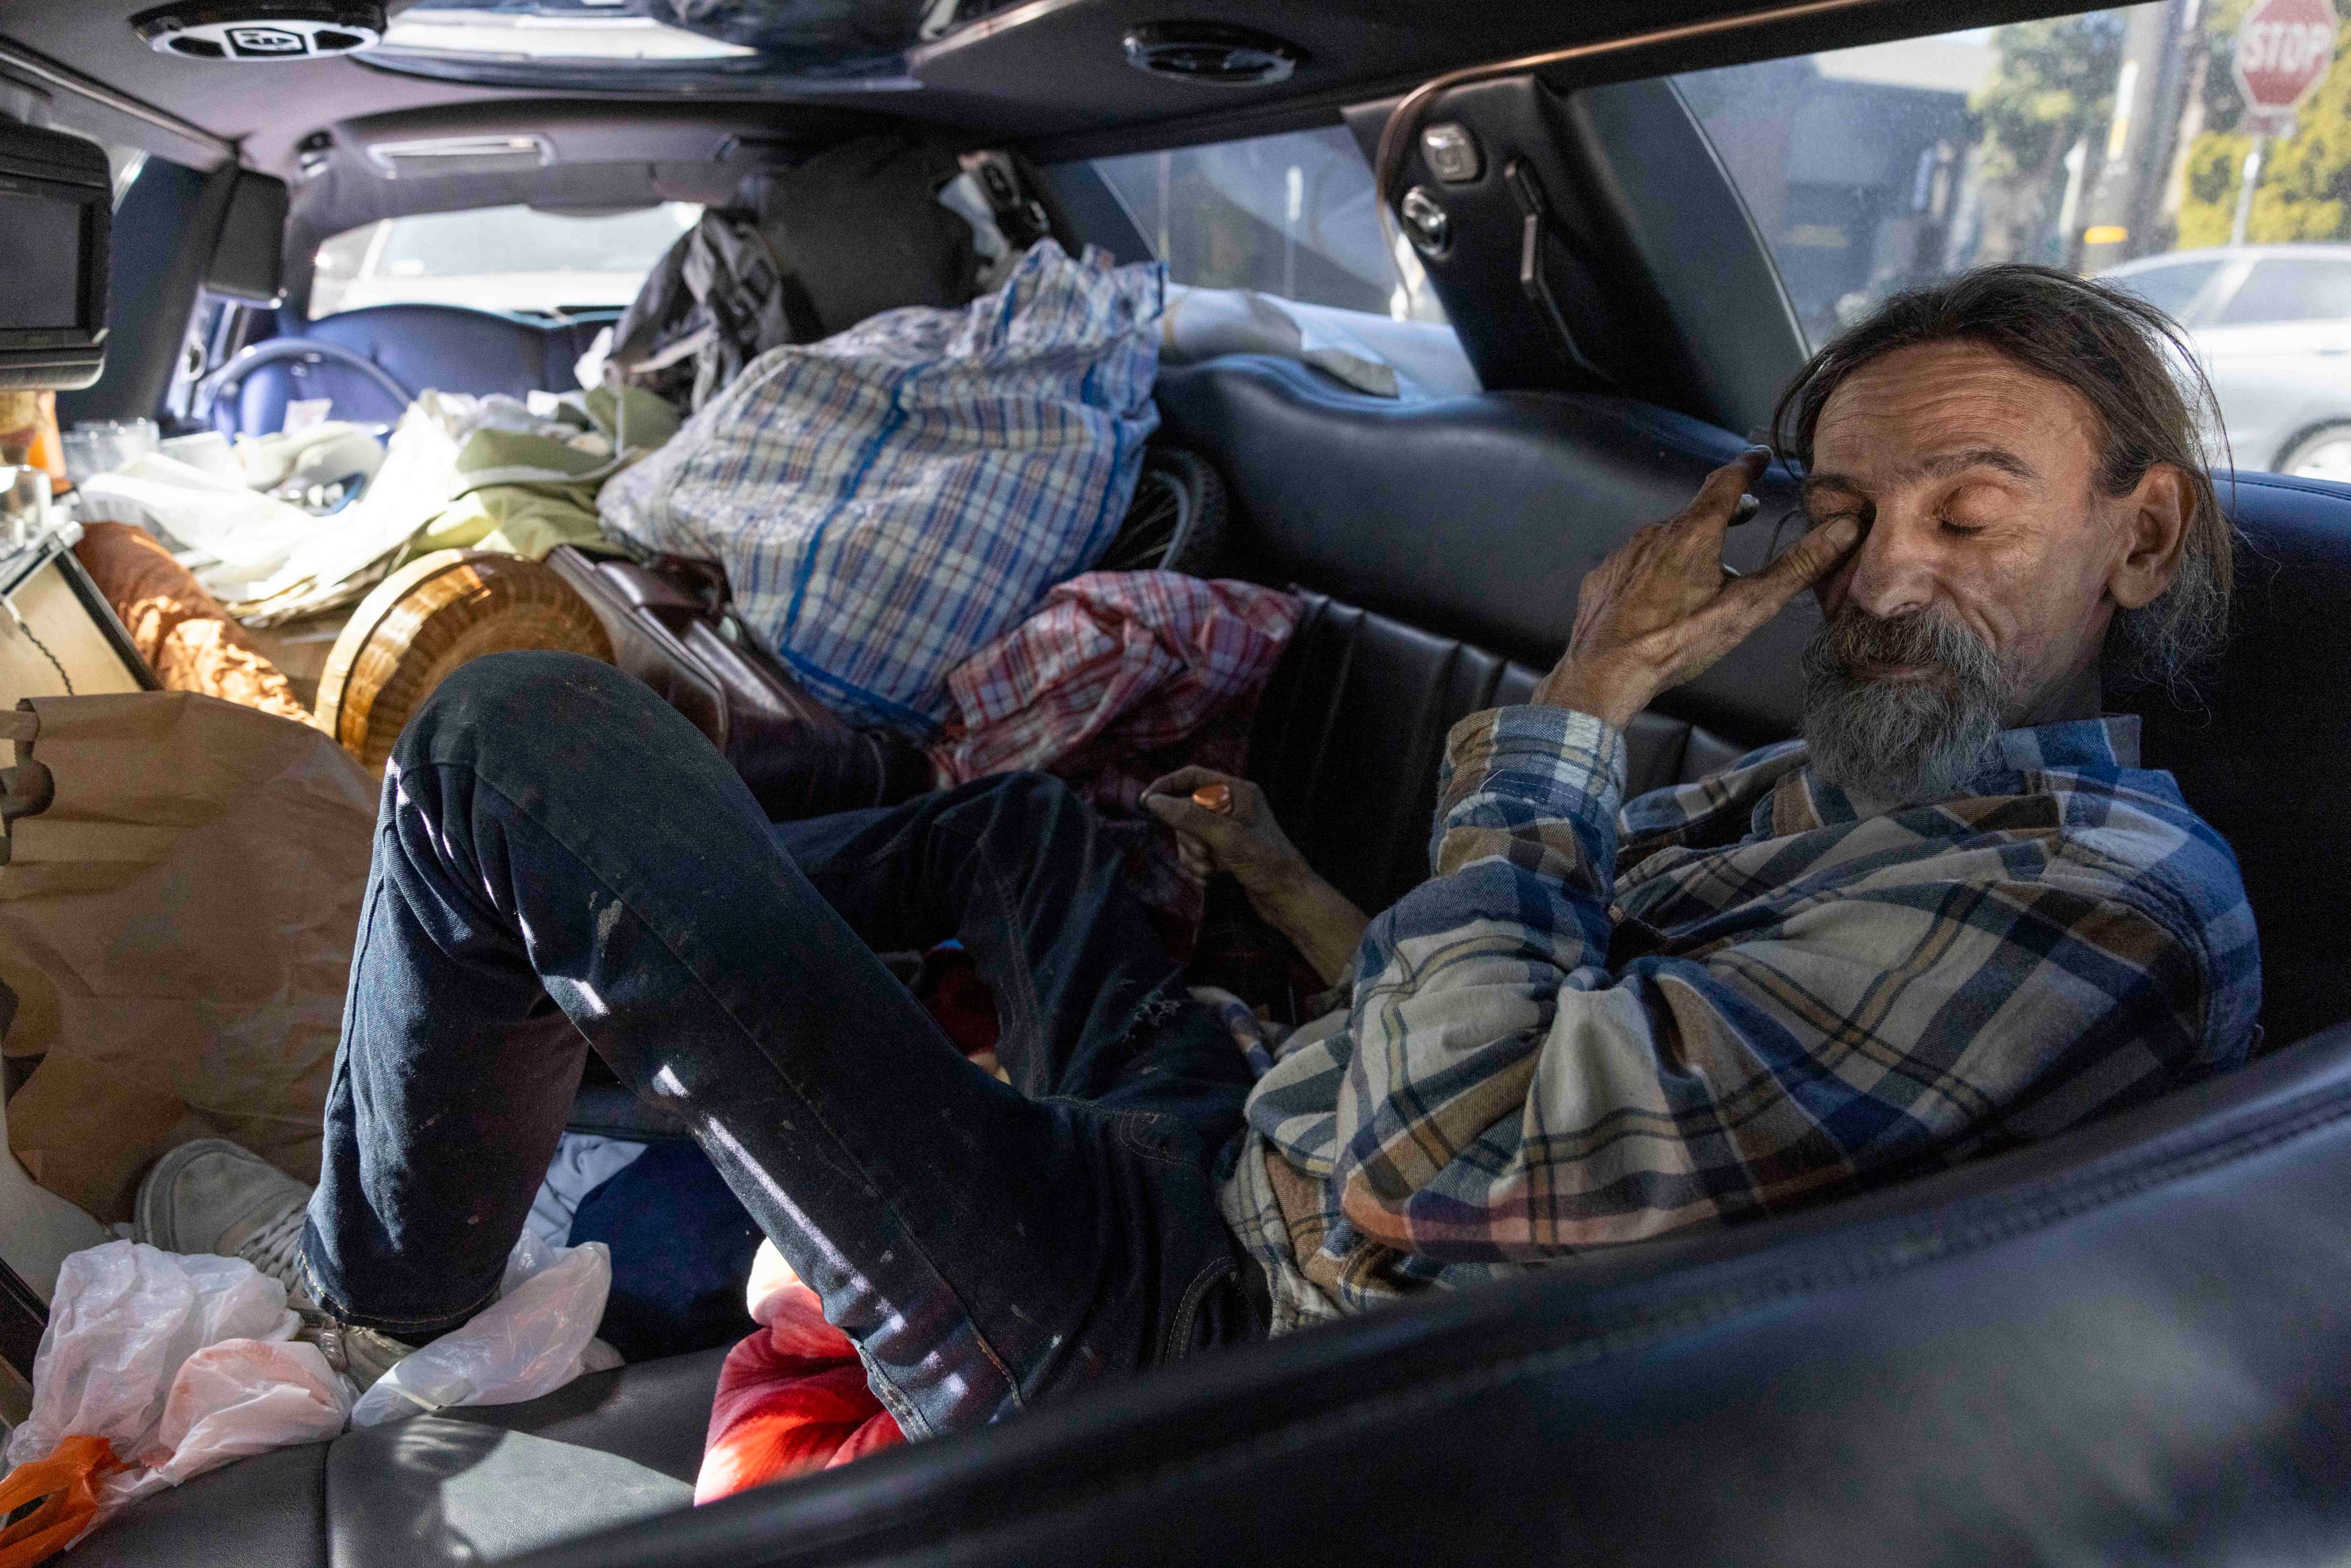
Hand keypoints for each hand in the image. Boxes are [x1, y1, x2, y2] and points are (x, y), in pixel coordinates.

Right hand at [1140, 767, 1306, 892]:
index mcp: (1238, 791)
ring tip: (1211, 869)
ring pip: (1188, 835)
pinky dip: (1198, 867)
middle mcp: (1232, 807)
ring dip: (1193, 855)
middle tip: (1204, 852)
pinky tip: (1212, 878)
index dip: (1167, 787)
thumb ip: (1190, 816)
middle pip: (1186, 810)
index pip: (1193, 776)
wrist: (1289, 900)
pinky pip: (1196, 853)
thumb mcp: (1226, 837)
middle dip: (1188, 835)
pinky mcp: (1224, 852)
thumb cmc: (1268, 863)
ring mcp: (1227, 831)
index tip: (1146, 803)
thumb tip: (1155, 801)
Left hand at [1532, 448, 1860, 728]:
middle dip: (1725, 507)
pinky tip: (1663, 590)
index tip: (1759, 456)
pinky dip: (1657, 566)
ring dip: (1690, 540)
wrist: (1603, 672)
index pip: (1727, 482)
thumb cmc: (1677, 642)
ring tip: (1709, 559)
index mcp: (1694, 532)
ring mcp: (1626, 554)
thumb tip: (1844, 529)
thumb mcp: (1747, 606)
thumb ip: (1797, 567)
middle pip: (1696, 511)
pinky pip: (1638, 561)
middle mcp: (1655, 533)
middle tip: (1746, 509)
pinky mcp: (1606, 577)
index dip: (1747, 466)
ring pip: (1665, 537)